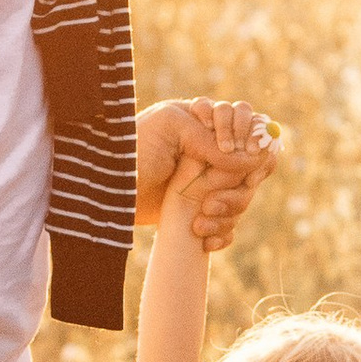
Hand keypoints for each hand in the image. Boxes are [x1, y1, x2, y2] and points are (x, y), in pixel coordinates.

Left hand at [136, 97, 280, 244]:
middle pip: (253, 167)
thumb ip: (209, 137)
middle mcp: (213, 154)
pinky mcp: (203, 211)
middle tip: (210, 198)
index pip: (247, 125)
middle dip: (238, 186)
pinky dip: (221, 233)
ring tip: (199, 218)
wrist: (107, 192)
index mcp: (206, 125)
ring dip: (228, 211)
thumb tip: (248, 157)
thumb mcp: (170, 128)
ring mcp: (210, 184)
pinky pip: (229, 224)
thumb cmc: (133, 150)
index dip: (250, 138)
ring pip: (243, 198)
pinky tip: (202, 236)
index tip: (238, 153)